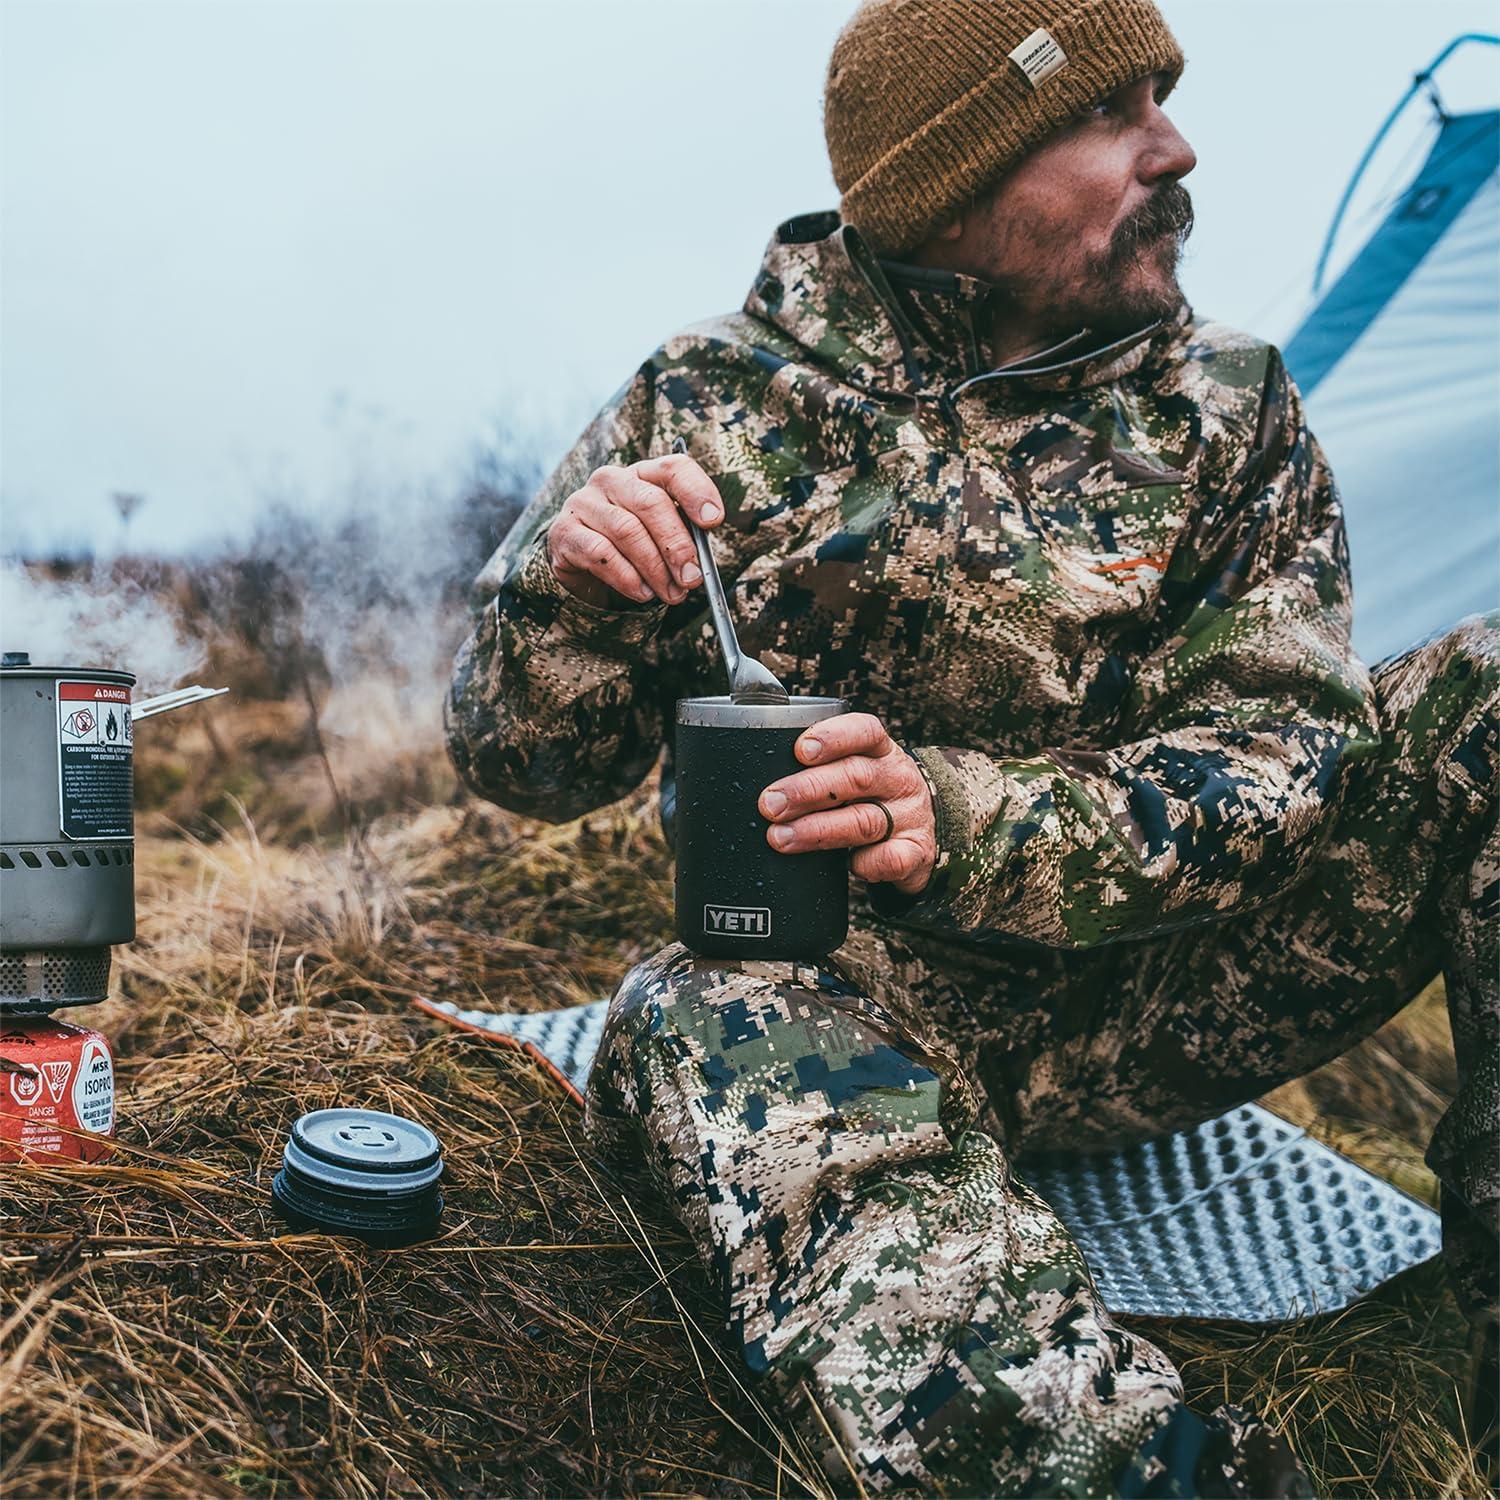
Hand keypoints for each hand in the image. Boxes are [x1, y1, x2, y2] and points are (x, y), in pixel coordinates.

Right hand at [546, 451, 723, 608]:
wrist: (582, 564)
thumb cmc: (632, 547)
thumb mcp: (660, 537)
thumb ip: (682, 540)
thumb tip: (700, 565)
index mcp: (643, 474)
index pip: (673, 469)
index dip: (696, 492)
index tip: (713, 521)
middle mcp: (611, 480)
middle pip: (651, 502)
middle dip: (677, 544)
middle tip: (692, 577)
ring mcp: (583, 503)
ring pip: (627, 530)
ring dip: (655, 568)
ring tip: (671, 593)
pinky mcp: (564, 531)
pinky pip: (600, 553)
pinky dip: (627, 577)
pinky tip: (642, 592)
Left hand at [757, 713, 936, 895]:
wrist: (920, 836)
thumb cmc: (868, 799)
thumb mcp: (852, 774)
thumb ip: (815, 770)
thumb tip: (749, 775)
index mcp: (880, 751)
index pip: (865, 731)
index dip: (833, 737)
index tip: (801, 750)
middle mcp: (897, 779)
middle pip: (855, 777)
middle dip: (807, 790)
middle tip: (770, 803)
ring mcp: (909, 817)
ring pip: (864, 821)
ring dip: (818, 830)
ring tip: (780, 838)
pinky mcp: (916, 853)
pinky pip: (890, 859)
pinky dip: (865, 864)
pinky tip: (848, 866)